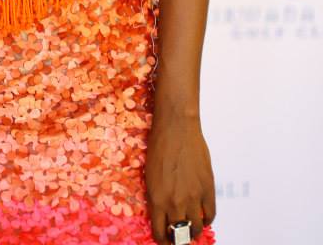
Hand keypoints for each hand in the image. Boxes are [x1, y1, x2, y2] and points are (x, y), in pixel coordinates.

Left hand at [145, 112, 215, 243]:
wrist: (176, 127)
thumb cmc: (159, 146)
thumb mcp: (150, 175)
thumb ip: (158, 195)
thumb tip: (163, 211)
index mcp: (157, 199)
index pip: (160, 232)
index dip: (162, 239)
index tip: (164, 239)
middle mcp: (175, 202)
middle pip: (179, 234)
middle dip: (178, 238)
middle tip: (178, 236)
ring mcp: (193, 196)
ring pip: (196, 228)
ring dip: (193, 232)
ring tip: (191, 230)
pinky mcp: (207, 188)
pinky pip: (210, 214)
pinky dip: (207, 220)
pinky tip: (203, 218)